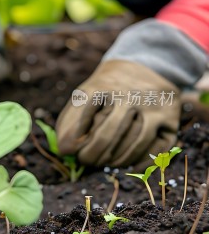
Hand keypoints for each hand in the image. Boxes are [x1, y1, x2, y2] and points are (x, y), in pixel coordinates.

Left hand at [55, 60, 180, 166]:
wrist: (147, 66)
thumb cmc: (108, 90)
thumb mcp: (86, 94)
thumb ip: (69, 119)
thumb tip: (62, 151)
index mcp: (105, 88)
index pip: (85, 117)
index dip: (74, 138)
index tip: (68, 150)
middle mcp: (130, 96)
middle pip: (109, 134)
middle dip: (92, 154)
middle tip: (86, 161)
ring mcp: (153, 107)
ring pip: (135, 142)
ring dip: (116, 160)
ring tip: (104, 164)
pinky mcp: (170, 119)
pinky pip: (158, 147)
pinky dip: (142, 161)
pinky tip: (128, 166)